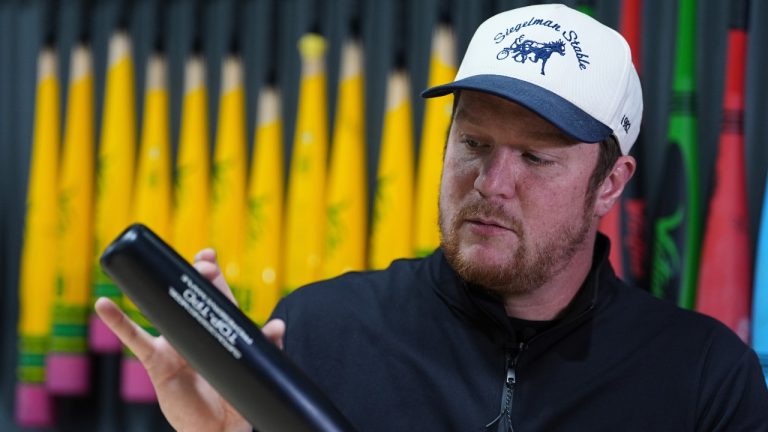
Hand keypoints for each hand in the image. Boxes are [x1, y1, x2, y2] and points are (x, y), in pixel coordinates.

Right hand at [94, 248, 285, 431]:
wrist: (217, 428)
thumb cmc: (235, 394)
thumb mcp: (252, 367)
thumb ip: (266, 346)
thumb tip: (278, 326)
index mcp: (217, 328)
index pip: (214, 294)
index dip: (211, 274)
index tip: (208, 257)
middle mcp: (194, 331)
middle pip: (189, 295)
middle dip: (194, 275)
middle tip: (201, 264)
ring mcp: (174, 344)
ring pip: (161, 310)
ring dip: (156, 288)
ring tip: (153, 267)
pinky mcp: (158, 362)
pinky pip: (135, 341)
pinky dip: (118, 323)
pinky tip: (103, 305)